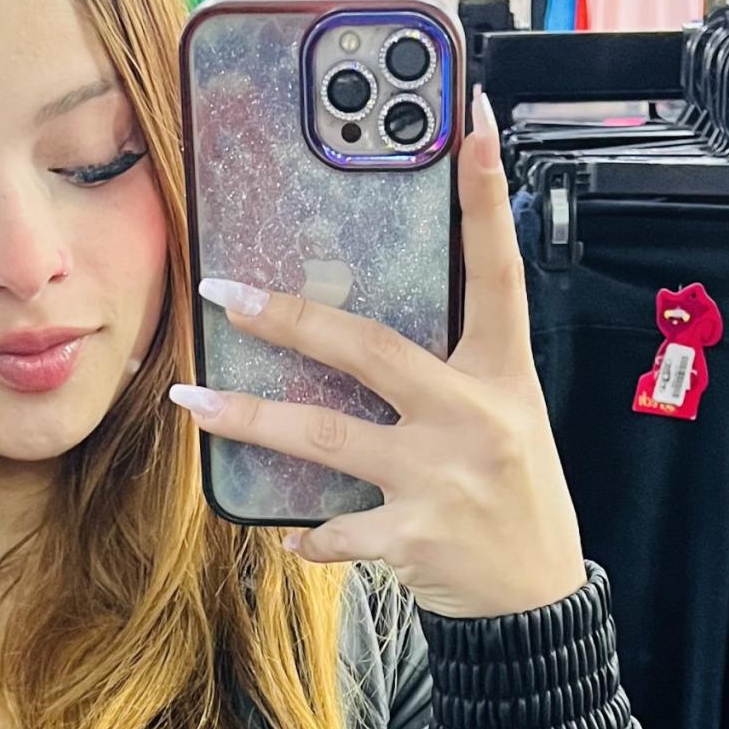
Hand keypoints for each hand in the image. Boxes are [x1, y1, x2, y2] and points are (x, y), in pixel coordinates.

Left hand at [169, 85, 586, 619]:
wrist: (537, 601)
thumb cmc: (512, 496)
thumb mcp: (505, 417)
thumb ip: (447, 371)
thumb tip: (364, 327)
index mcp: (500, 375)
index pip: (495, 273)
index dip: (485, 199)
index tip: (468, 127)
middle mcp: (472, 417)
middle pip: (370, 348)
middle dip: (289, 317)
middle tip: (223, 292)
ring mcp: (440, 477)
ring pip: (325, 437)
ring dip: (248, 420)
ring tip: (190, 400)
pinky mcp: (413, 535)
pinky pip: (333, 528)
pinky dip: (303, 532)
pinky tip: (281, 528)